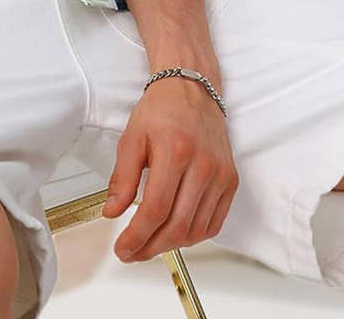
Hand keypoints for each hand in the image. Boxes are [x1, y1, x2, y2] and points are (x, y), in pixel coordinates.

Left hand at [101, 74, 238, 262]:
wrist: (191, 90)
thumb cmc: (160, 110)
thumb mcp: (131, 138)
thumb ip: (122, 178)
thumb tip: (112, 212)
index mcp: (174, 152)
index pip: (156, 209)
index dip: (138, 236)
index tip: (123, 249)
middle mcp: (203, 166)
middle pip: (178, 225)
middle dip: (151, 247)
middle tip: (132, 253)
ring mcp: (221, 176)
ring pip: (197, 229)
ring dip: (171, 245)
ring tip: (149, 244)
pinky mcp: (231, 181)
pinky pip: (214, 222)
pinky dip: (194, 235)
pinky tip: (174, 234)